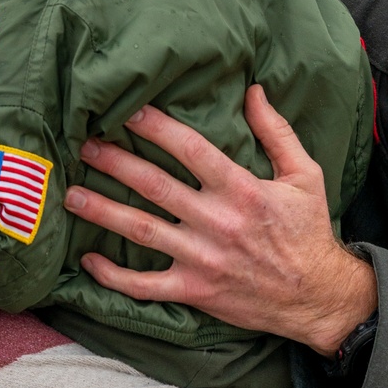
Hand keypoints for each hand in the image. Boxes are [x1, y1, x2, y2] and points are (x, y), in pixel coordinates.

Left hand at [64, 86, 376, 354]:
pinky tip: (88, 260)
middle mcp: (217, 222)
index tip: (127, 110)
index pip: (190, 149)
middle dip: (115, 162)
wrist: (317, 297)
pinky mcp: (194, 290)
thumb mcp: (304, 175)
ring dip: (103, 210)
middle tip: (84, 144)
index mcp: (242, 189)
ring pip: (141, 231)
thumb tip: (253, 90)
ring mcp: (202, 259)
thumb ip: (276, 131)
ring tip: (70, 194)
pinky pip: (145, 285)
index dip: (156, 127)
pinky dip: (113, 276)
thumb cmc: (309, 230)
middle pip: (154, 186)